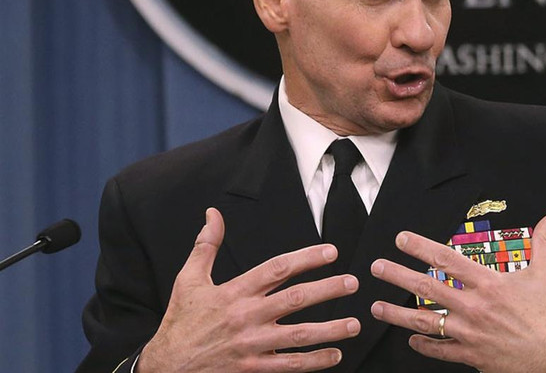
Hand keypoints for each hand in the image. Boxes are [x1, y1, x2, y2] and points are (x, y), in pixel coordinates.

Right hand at [138, 208, 360, 371]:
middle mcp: (246, 316)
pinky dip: (314, 361)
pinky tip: (335, 355)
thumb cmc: (180, 321)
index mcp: (234, 292)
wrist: (165, 367)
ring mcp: (251, 345)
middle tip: (353, 283)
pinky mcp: (252, 368)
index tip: (331, 252)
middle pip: (294, 300)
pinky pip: (289, 365)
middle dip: (327, 290)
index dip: (306, 258)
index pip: (276, 269)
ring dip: (330, 330)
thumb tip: (213, 214)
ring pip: (298, 336)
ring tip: (355, 323)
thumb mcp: (188, 280)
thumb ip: (206, 246)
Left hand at [369, 211, 545, 372]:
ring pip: (425, 322)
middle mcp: (474, 308)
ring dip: (397, 315)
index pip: (447, 260)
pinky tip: (412, 341)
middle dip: (397, 276)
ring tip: (376, 308)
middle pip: (427, 288)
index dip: (421, 247)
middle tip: (376, 267)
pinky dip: (424, 346)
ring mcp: (470, 335)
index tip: (401, 239)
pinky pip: (441, 351)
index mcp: (489, 284)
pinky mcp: (473, 357)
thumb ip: (545, 240)